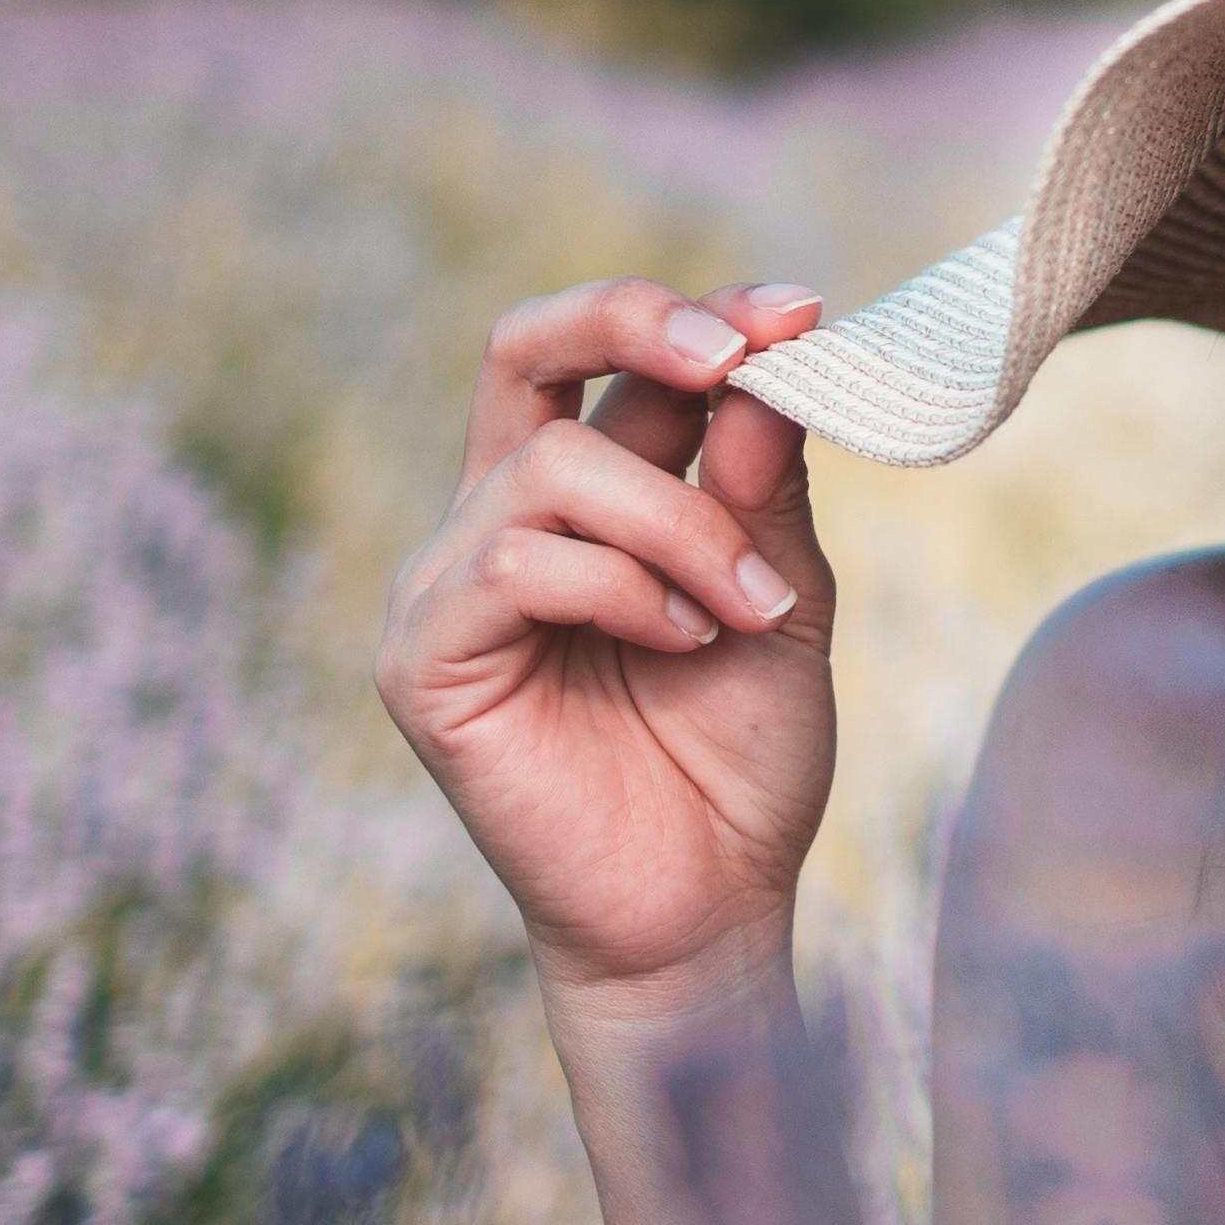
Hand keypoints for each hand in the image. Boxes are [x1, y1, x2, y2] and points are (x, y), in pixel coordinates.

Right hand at [377, 279, 837, 1020]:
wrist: (706, 909)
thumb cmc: (738, 763)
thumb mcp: (780, 600)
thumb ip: (761, 490)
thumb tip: (759, 370)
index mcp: (584, 495)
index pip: (604, 356)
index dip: (695, 315)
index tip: (801, 315)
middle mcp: (499, 521)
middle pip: (520, 346)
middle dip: (637, 323)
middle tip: (739, 356)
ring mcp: (448, 585)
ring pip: (551, 469)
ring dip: (680, 525)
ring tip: (749, 612)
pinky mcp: (422, 660)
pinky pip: (516, 561)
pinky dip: (621, 589)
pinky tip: (684, 645)